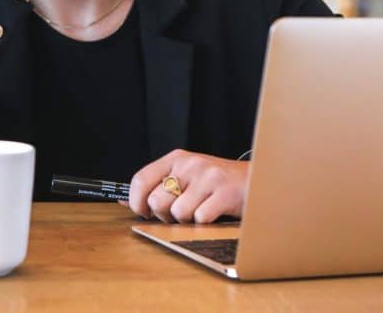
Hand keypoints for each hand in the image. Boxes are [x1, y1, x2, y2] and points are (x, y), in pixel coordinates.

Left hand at [126, 149, 248, 223]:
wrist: (259, 179)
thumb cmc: (218, 183)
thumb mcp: (186, 177)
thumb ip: (158, 186)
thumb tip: (124, 201)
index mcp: (176, 158)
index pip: (141, 178)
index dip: (136, 201)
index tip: (143, 213)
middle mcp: (190, 163)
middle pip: (157, 200)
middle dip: (165, 215)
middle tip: (180, 213)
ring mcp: (208, 176)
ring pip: (178, 212)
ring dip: (187, 220)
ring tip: (200, 211)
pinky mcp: (225, 192)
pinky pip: (200, 218)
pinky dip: (205, 223)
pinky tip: (215, 213)